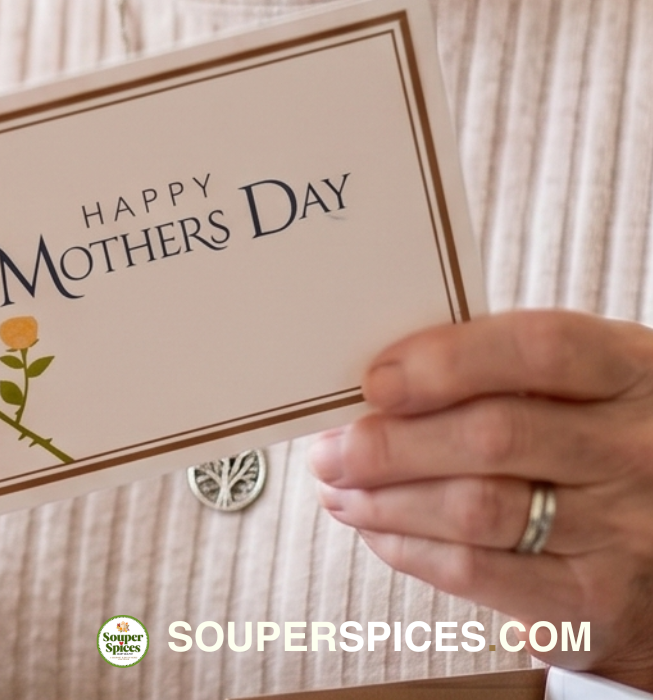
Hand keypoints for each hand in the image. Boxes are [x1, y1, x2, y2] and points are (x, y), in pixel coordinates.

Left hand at [308, 309, 652, 685]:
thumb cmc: (602, 436)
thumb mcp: (589, 381)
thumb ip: (502, 366)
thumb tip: (378, 374)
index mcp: (631, 372)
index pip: (538, 349)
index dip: (447, 361)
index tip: (375, 379)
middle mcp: (635, 452)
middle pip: (492, 437)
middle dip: (389, 443)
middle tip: (329, 448)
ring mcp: (624, 531)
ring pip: (476, 510)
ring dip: (386, 501)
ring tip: (339, 487)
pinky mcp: (599, 602)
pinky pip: (483, 574)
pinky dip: (413, 550)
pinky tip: (379, 531)